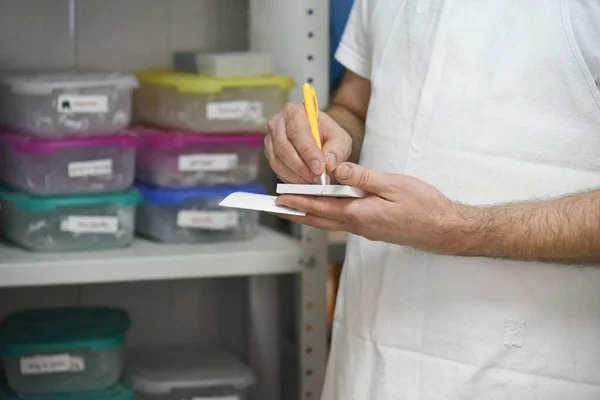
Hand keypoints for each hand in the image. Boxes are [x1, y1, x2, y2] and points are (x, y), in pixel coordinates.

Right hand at [265, 102, 352, 183]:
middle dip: (302, 168)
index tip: (320, 168)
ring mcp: (270, 139)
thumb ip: (338, 149)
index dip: (308, 152)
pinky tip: (305, 182)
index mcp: (294, 111)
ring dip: (297, 176)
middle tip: (317, 179)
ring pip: (278, 162)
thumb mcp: (340, 139)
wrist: (320, 139)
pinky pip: (277, 170)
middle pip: (284, 148)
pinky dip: (291, 179)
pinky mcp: (269, 154)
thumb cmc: (328, 135)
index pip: (298, 132)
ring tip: (314, 182)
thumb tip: (328, 162)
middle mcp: (277, 123)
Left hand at [276, 162, 473, 253]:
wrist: (442, 229)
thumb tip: (339, 170)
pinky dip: (326, 215)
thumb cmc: (423, 206)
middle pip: (319, 219)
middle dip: (296, 212)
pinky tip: (324, 207)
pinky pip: (341, 222)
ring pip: (329, 222)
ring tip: (293, 206)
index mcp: (359, 214)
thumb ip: (364, 178)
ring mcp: (364, 229)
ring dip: (309, 214)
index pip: (321, 207)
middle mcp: (357, 225)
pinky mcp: (371, 228)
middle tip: (275, 207)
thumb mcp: (394, 185)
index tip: (279, 198)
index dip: (298, 201)